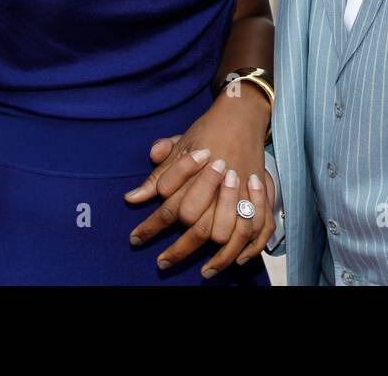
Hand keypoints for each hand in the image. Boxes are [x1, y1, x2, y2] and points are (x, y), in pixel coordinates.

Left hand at [122, 86, 274, 276]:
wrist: (241, 116)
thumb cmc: (206, 131)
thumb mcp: (178, 146)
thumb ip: (158, 175)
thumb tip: (131, 198)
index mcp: (194, 172)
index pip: (168, 206)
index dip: (150, 227)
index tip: (136, 240)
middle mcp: (216, 183)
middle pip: (194, 223)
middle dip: (178, 249)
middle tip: (162, 263)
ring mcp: (239, 190)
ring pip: (222, 231)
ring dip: (211, 256)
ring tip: (200, 272)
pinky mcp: (256, 195)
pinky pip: (251, 230)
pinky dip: (242, 249)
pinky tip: (232, 261)